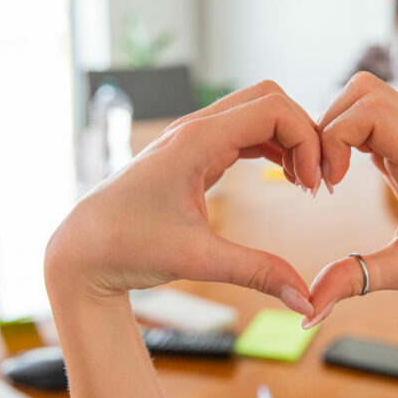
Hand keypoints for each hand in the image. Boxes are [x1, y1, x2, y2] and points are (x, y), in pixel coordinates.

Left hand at [45, 81, 320, 316]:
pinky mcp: (193, 153)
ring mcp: (193, 138)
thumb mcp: (197, 260)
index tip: (311, 187)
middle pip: (270, 99)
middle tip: (314, 181)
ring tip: (303, 184)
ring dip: (288, 139)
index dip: (306, 140)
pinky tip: (285, 178)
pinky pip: (243, 132)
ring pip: (257, 111)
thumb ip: (256, 273)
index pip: (273, 109)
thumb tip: (304, 299)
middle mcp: (195, 129)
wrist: (83, 250)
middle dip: (303, 132)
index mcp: (196, 141)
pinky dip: (271, 146)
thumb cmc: (127, 248)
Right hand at [303, 73, 397, 325]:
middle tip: (322, 176)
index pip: (372, 111)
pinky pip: (369, 114)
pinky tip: (340, 174)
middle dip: (327, 125)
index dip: (335, 137)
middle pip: (364, 90)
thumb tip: (309, 307)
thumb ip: (358, 280)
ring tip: (329, 173)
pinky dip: (345, 133)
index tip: (329, 184)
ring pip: (365, 94)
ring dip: (334, 125)